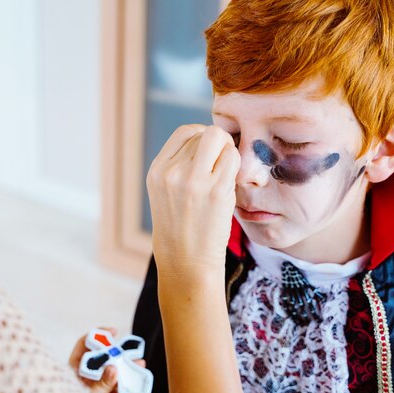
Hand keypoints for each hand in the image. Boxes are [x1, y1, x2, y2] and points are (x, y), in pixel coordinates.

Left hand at [68, 327, 144, 392]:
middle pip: (105, 360)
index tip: (114, 331)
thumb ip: (100, 384)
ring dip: (128, 373)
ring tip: (140, 366)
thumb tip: (113, 369)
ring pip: (115, 378)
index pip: (85, 346)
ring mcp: (97, 390)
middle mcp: (87, 378)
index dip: (98, 336)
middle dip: (120, 355)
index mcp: (75, 370)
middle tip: (133, 352)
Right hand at [147, 124, 239, 278]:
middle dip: (218, 144)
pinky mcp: (217, 191)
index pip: (185, 132)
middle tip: (221, 164)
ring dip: (228, 153)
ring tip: (224, 175)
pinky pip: (233, 158)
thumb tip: (211, 138)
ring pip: (221, 140)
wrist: (185, 259)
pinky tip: (230, 182)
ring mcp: (194, 180)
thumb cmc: (181, 224)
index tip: (209, 153)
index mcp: (158, 170)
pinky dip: (236, 165)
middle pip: (205, 134)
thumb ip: (180, 164)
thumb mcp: (166, 190)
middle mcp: (172, 172)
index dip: (202, 137)